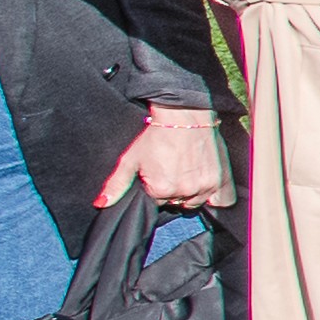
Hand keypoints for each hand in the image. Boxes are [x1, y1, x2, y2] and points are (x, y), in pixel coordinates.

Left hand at [108, 98, 227, 209]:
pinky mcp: (218, 180)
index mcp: (161, 190)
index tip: (158, 171)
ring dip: (189, 191)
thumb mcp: (131, 159)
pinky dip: (209, 193)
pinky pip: (217, 200)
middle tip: (171, 168)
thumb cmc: (156, 136)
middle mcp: (184, 191)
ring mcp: (204, 186)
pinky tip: (201, 180)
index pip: (156, 201)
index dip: (155, 186)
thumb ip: (116, 184)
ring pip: (193, 201)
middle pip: (175, 202)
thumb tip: (101, 204)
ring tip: (185, 171)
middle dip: (172, 190)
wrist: (184, 116)